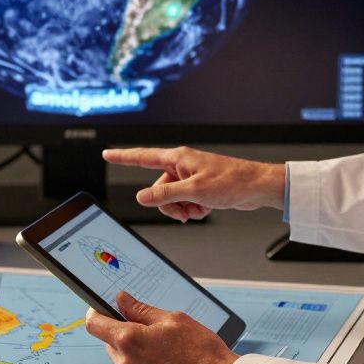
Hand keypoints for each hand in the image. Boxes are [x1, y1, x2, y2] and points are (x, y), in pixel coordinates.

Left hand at [85, 292, 238, 363]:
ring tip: (164, 351)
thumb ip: (141, 309)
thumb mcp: (173, 319)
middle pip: (109, 343)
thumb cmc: (202, 352)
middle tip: (148, 329)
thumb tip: (122, 300)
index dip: (96, 313)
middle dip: (122, 333)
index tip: (102, 309)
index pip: (94, 324)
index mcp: (129, 340)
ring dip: (134, 353)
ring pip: (123, 361)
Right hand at [102, 146, 284, 220]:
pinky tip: (206, 208)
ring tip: (199, 209)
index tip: (107, 153)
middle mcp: (182, 166)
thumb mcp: (194, 191)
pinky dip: (193, 208)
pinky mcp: (201, 187)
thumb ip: (165, 194)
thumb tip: (142, 196)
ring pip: (172, 198)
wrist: (256, 187)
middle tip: (184, 210)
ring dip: (182, 208)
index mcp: (178, 158)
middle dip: (168, 204)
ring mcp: (191, 177)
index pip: (143, 157)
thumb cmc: (231, 181)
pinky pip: (186, 202)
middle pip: (159, 188)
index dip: (123, 156)